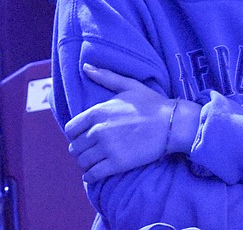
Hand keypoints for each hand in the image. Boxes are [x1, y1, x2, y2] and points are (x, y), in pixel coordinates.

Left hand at [64, 64, 173, 182]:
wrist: (171, 123)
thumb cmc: (151, 103)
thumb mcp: (128, 85)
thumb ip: (105, 77)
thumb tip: (86, 67)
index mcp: (97, 112)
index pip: (71, 129)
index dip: (75, 134)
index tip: (83, 137)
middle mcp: (98, 130)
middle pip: (75, 147)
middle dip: (81, 150)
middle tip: (89, 151)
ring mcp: (107, 148)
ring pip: (82, 162)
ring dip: (85, 163)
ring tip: (93, 162)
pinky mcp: (117, 164)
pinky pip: (93, 175)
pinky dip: (90, 176)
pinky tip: (95, 174)